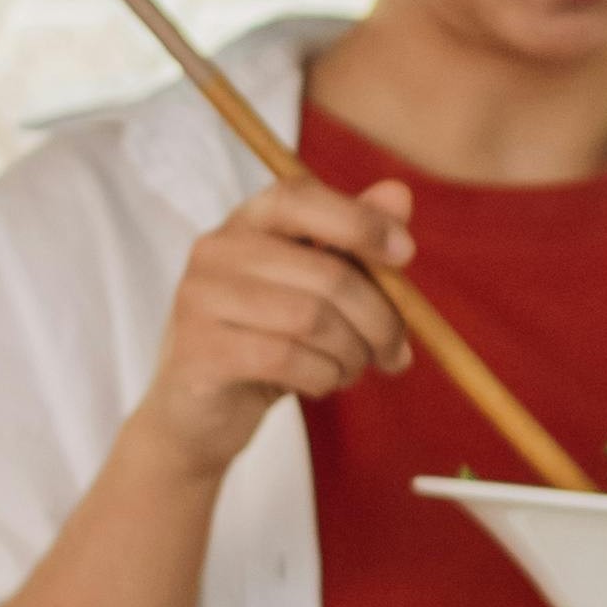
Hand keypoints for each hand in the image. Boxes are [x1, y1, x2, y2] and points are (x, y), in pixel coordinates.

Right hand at [129, 172, 415, 481]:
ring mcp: (201, 298)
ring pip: (313, 321)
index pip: (301, 197)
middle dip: (380, 320)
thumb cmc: (268, 343)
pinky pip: (289, 359)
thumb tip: (401, 193)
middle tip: (396, 353)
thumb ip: (354, 244)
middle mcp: (216, 250)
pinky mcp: (199, 350)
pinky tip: (321, 383)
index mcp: (247, 223)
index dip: (360, 221)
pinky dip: (323, 378)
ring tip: (351, 368)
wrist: (199, 413)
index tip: (406, 254)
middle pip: (328, 274)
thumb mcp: (316, 292)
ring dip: (352, 355)